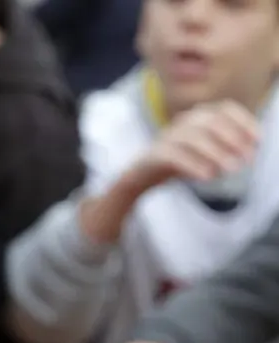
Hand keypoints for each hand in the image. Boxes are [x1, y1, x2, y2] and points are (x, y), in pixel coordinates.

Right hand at [125, 99, 259, 190]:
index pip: (224, 109)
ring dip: (216, 153)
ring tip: (231, 170)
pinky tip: (208, 177)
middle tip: (247, 159)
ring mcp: (164, 138)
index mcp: (196, 118)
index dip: (244, 122)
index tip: (258, 141)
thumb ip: (227, 148)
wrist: (140, 177)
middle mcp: (180, 123)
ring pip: (192, 138)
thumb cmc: (178, 163)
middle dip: (233, 139)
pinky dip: (192, 165)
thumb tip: (251, 150)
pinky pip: (173, 156)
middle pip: (209, 121)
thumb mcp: (206, 152)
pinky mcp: (151, 156)